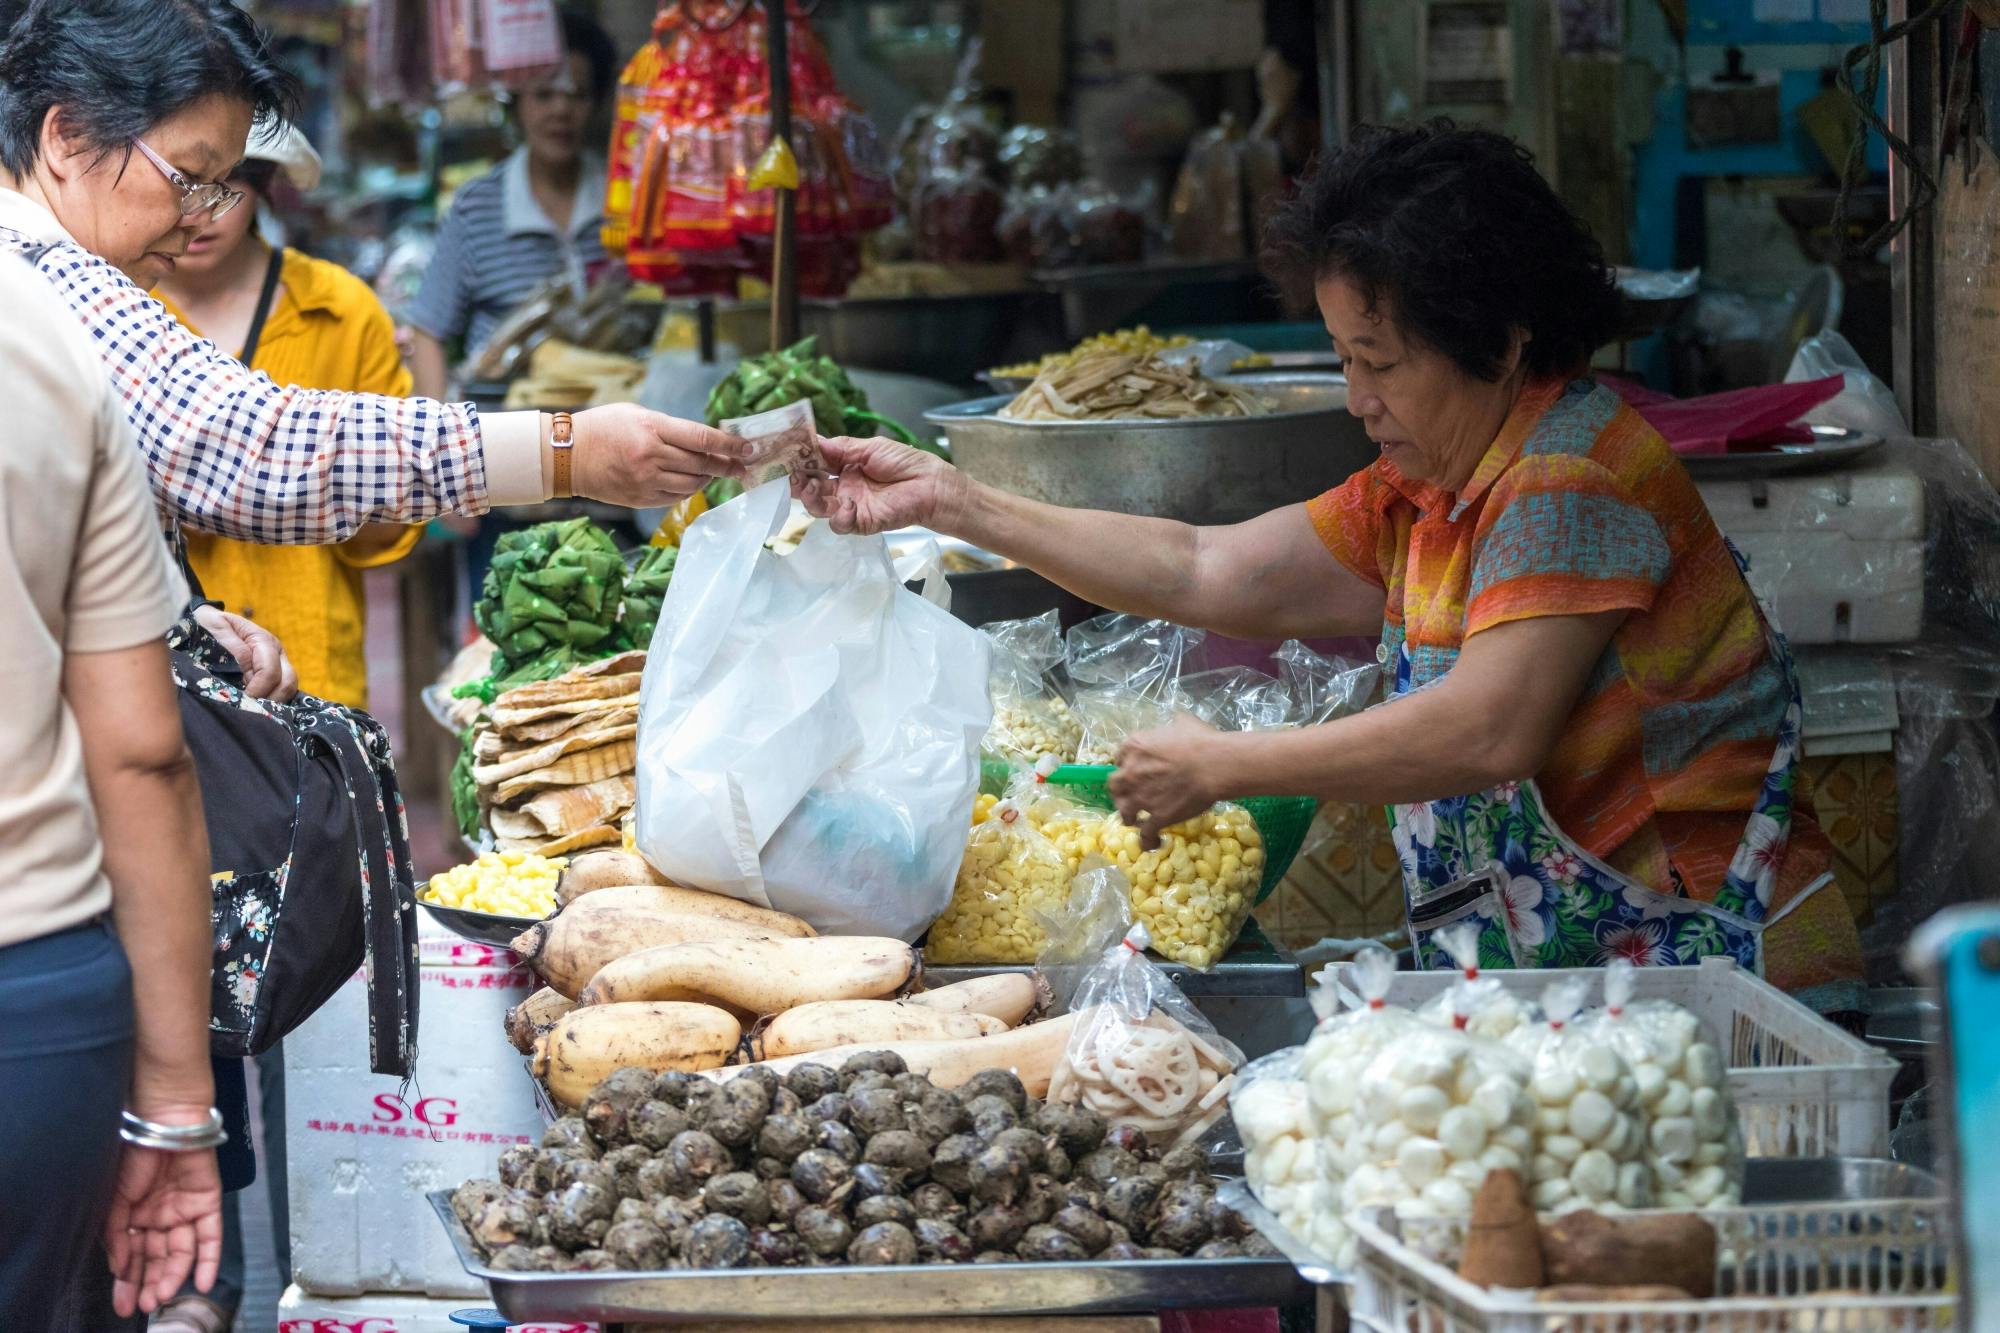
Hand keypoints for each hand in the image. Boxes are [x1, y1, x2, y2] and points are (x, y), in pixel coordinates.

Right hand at [104, 1136, 222, 1316]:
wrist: (162, 1123)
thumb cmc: (133, 1155)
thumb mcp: (113, 1200)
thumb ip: (116, 1235)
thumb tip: (118, 1266)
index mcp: (135, 1216)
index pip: (133, 1256)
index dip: (128, 1281)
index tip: (123, 1304)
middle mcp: (160, 1217)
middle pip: (156, 1258)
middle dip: (149, 1283)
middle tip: (143, 1305)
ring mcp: (184, 1211)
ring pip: (181, 1252)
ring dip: (173, 1276)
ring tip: (162, 1296)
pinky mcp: (207, 1203)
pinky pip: (210, 1237)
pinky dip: (209, 1260)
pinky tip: (203, 1281)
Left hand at [192, 605, 297, 700]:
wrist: (205, 622)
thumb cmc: (209, 625)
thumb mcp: (216, 628)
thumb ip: (235, 648)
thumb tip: (248, 669)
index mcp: (264, 640)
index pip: (270, 672)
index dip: (257, 690)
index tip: (240, 700)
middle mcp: (276, 653)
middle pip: (287, 682)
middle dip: (270, 700)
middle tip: (249, 709)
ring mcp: (277, 664)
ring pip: (288, 689)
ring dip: (272, 702)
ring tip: (251, 709)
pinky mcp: (273, 674)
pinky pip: (281, 692)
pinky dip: (271, 701)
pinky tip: (254, 706)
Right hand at [571, 404, 747, 506]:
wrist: (567, 455)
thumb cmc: (602, 427)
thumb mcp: (636, 414)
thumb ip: (670, 427)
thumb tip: (703, 441)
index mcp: (652, 429)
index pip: (702, 438)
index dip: (729, 444)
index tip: (747, 448)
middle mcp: (651, 456)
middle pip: (703, 464)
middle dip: (727, 465)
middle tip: (742, 465)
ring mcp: (646, 480)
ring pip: (693, 484)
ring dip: (708, 478)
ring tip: (712, 472)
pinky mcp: (641, 498)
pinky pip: (676, 497)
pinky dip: (688, 489)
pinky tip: (689, 481)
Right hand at [791, 435, 964, 535]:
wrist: (931, 485)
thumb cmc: (906, 463)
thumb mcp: (870, 447)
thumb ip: (841, 447)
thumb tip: (813, 442)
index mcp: (845, 466)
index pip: (815, 465)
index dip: (800, 461)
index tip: (786, 455)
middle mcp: (844, 487)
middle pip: (811, 488)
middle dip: (798, 482)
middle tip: (792, 475)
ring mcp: (851, 506)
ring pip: (819, 508)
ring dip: (810, 499)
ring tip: (812, 487)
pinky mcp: (861, 523)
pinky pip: (840, 524)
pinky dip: (838, 516)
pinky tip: (847, 504)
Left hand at [1107, 713, 1225, 848]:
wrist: (1215, 765)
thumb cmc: (1201, 740)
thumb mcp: (1182, 722)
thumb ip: (1170, 727)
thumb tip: (1176, 726)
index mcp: (1133, 747)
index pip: (1120, 758)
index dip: (1128, 765)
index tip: (1137, 770)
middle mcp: (1130, 772)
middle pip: (1115, 785)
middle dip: (1122, 790)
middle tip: (1133, 794)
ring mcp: (1140, 797)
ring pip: (1124, 811)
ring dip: (1129, 815)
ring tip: (1136, 820)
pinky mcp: (1155, 817)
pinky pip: (1144, 834)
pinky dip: (1147, 840)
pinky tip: (1152, 842)